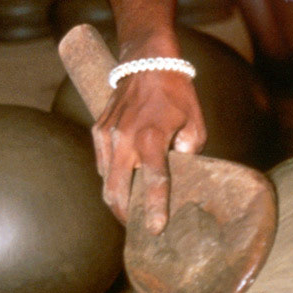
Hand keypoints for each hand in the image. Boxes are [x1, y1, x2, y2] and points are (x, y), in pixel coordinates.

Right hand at [91, 70, 206, 232]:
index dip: (155, 209)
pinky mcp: (98, 130)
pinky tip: (121, 184)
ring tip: (129, 211)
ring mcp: (107, 135)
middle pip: (117, 191)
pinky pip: (102, 163)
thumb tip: (180, 172)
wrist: (148, 61)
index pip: (154, 182)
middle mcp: (124, 139)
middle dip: (125, 214)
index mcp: (152, 138)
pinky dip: (110, 177)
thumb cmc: (177, 93)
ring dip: (116, 198)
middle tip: (136, 228)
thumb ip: (188, 152)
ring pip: (106, 180)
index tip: (155, 230)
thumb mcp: (194, 123)